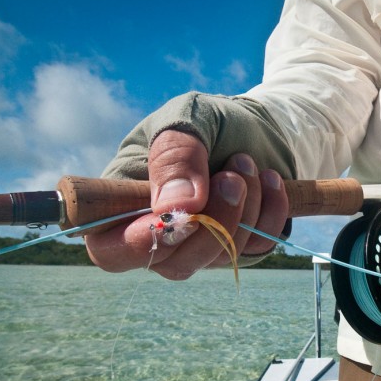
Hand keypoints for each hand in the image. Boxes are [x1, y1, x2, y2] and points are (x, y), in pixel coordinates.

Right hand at [85, 129, 289, 279]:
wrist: (256, 124)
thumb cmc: (209, 117)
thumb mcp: (189, 118)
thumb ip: (175, 156)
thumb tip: (172, 211)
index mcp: (122, 201)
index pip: (109, 249)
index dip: (140, 243)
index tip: (183, 215)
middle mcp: (158, 233)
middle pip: (173, 264)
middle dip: (212, 223)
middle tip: (233, 176)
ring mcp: (198, 246)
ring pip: (218, 257)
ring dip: (245, 208)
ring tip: (247, 163)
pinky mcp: (237, 247)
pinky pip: (256, 248)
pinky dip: (270, 213)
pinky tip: (271, 180)